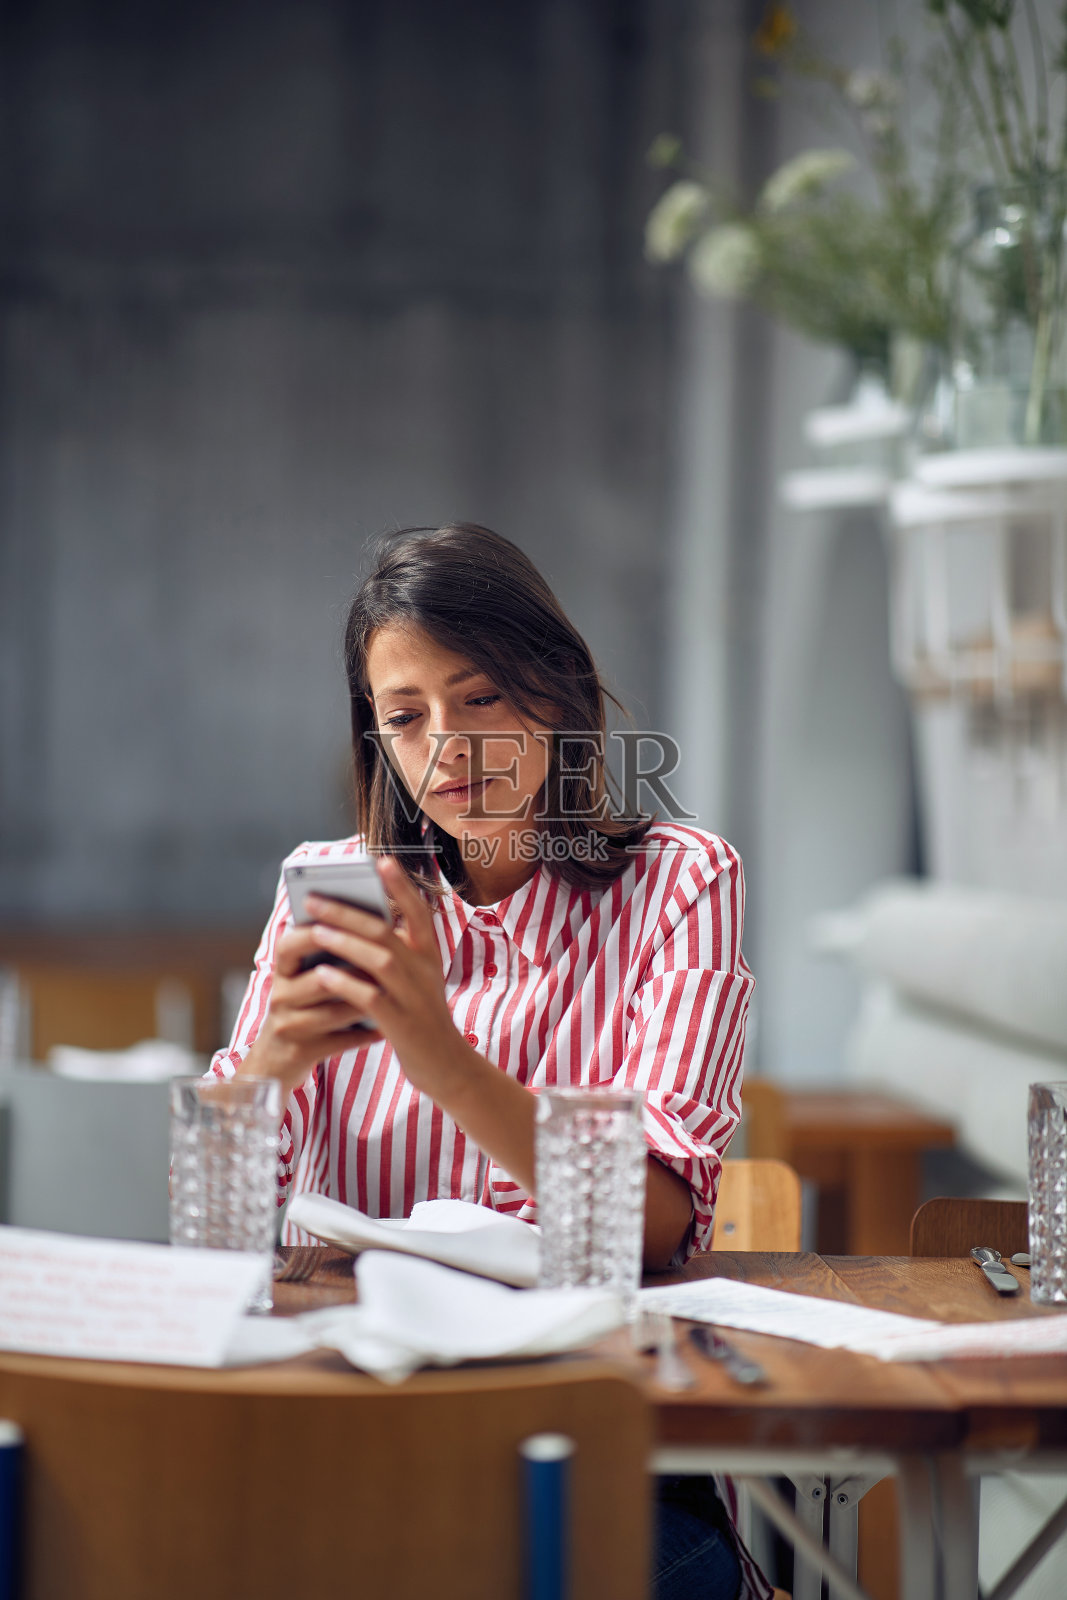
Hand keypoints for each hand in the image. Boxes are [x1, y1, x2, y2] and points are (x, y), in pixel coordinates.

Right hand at [241, 915, 386, 1095]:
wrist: (276, 1059)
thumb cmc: (302, 1007)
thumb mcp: (303, 979)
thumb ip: (326, 954)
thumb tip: (369, 925)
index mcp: (282, 971)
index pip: (291, 945)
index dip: (317, 934)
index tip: (352, 925)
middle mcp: (280, 996)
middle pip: (320, 980)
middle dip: (357, 973)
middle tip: (390, 965)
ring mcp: (288, 1026)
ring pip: (334, 1013)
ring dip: (365, 1004)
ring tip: (392, 996)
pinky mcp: (300, 1052)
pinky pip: (341, 1041)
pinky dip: (365, 1034)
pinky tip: (385, 1029)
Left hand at [307, 857, 460, 1094]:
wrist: (447, 1067)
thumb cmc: (421, 1017)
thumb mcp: (417, 980)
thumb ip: (394, 954)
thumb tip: (354, 926)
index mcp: (430, 956)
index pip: (419, 912)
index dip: (401, 886)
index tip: (381, 861)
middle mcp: (425, 971)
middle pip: (386, 932)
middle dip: (347, 912)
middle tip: (314, 898)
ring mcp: (415, 998)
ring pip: (379, 961)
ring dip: (345, 942)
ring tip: (315, 930)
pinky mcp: (402, 1025)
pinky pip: (371, 998)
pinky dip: (346, 984)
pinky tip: (323, 974)